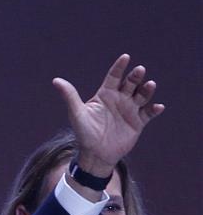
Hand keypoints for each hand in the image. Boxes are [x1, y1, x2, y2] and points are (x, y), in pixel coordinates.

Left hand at [53, 54, 163, 175]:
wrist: (95, 156)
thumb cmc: (84, 134)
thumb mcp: (77, 114)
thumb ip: (69, 96)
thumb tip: (56, 80)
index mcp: (106, 94)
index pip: (114, 76)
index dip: (120, 67)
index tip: (125, 57)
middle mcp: (120, 99)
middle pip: (130, 83)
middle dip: (135, 76)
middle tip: (139, 71)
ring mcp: (130, 110)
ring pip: (142, 95)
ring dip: (147, 90)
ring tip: (149, 85)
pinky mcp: (138, 122)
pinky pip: (149, 113)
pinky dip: (155, 109)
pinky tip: (158, 107)